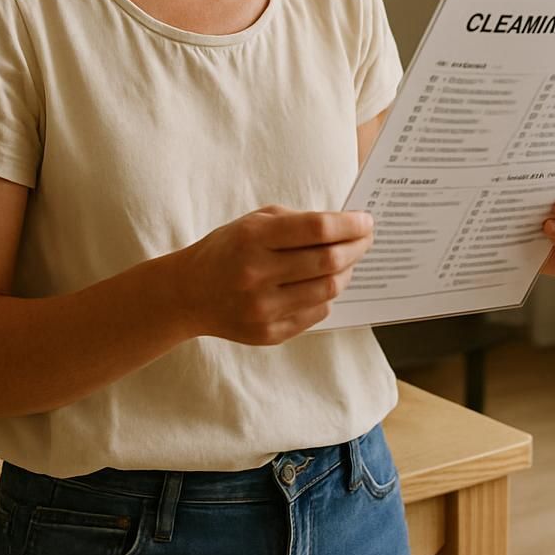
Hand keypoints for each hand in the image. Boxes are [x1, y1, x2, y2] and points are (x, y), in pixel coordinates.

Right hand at [175, 205, 373, 345]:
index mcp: (253, 238)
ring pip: (328, 290)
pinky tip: (322, 284)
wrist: (188, 294)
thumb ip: (297, 223)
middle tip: (365, 240)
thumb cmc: (228, 250)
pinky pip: (317, 313)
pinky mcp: (268, 334)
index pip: (317, 229)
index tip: (366, 221)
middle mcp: (257, 274)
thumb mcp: (254, 222)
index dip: (350, 225)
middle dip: (357, 247)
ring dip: (346, 272)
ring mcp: (262, 308)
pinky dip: (327, 296)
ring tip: (346, 261)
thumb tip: (346, 227)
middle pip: (329, 261)